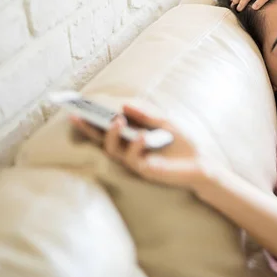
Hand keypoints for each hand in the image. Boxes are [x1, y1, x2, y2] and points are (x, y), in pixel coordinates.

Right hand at [69, 105, 212, 190]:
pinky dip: (136, 145)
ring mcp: (135, 161)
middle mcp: (129, 150)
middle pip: (102, 140)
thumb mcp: (165, 122)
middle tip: (78, 116)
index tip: (75, 108)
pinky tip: (142, 136)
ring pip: (113, 150)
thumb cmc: (182, 142)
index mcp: (131, 138)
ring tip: (117, 120)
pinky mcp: (144, 171)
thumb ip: (146, 115)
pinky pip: (133, 159)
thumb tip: (125, 105)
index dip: (91, 120)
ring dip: (113, 134)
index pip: (107, 128)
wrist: (201, 162)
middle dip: (89, 129)